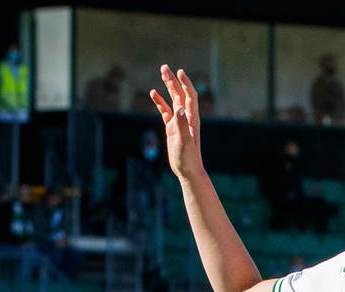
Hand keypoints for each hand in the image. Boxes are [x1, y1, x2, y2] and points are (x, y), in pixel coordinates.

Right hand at [149, 64, 204, 180]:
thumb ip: (182, 125)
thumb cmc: (188, 158)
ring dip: (168, 87)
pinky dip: (160, 102)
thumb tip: (178, 109)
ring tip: (162, 73)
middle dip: (173, 80)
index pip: (190, 96)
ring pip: (173, 99)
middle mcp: (186, 117)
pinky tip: (153, 94)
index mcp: (191, 118)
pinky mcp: (172, 128)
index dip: (185, 83)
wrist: (187, 170)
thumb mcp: (184, 142)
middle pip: (180, 94)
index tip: (179, 72)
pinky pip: (165, 111)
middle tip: (164, 68)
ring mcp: (178, 121)